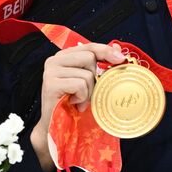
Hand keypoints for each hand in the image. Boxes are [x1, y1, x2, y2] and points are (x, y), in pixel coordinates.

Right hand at [29, 42, 125, 171]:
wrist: (54, 125)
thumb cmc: (72, 103)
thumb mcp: (87, 82)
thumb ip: (98, 65)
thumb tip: (117, 48)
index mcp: (63, 56)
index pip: (88, 46)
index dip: (105, 50)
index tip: (120, 58)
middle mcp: (54, 60)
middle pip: (89, 58)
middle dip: (94, 78)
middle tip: (86, 92)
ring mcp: (51, 71)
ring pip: (86, 74)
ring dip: (88, 91)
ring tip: (79, 100)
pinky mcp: (51, 83)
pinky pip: (79, 85)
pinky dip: (82, 97)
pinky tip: (74, 103)